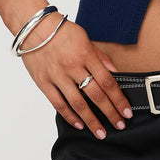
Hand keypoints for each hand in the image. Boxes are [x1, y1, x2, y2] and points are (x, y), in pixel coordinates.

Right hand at [20, 15, 132, 137]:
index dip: (119, 99)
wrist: (33, 27)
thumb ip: (100, 57)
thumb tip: (115, 73)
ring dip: (91, 120)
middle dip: (109, 112)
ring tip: (100, 132)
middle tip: (119, 124)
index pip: (107, 81)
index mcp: (86, 55)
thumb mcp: (86, 39)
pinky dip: (69, 116)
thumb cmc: (61, 31)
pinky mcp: (43, 82)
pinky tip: (79, 124)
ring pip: (77, 103)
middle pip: (95, 95)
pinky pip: (58, 104)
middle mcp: (73, 66)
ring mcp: (57, 76)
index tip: (126, 111)